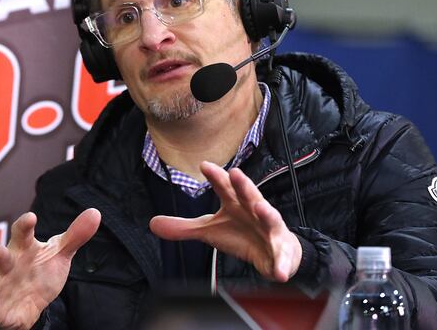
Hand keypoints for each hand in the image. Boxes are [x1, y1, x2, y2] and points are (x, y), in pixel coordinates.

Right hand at [0, 208, 100, 329]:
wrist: (31, 300)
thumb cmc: (41, 269)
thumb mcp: (60, 253)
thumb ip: (75, 235)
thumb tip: (95, 213)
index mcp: (23, 248)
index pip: (23, 234)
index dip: (25, 225)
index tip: (31, 217)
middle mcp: (7, 266)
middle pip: (0, 258)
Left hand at [149, 161, 301, 281]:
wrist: (274, 249)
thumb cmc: (241, 232)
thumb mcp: (210, 229)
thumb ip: (184, 227)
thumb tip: (153, 224)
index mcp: (236, 204)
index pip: (225, 187)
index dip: (216, 176)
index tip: (204, 165)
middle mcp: (253, 212)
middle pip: (249, 195)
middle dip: (243, 185)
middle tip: (236, 174)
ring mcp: (269, 230)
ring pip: (270, 219)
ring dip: (267, 213)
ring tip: (262, 209)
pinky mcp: (280, 251)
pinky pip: (282, 258)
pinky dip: (282, 265)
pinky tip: (279, 272)